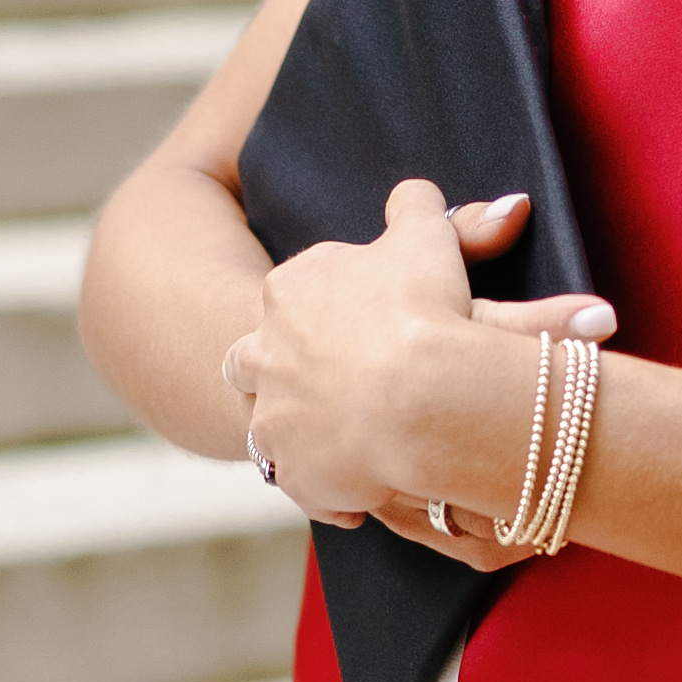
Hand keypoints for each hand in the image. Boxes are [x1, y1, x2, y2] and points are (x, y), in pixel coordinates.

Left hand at [225, 183, 615, 538]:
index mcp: (287, 290)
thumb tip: (417, 194)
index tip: (364, 322)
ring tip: (351, 437)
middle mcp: (262, 353)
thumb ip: (416, 207)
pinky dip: (332, 487)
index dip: (329, 307)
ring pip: (272, 425)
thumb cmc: (420, 311)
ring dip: (303, 430)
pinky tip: (370, 486)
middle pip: (256, 359)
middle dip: (289, 369)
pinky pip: (306, 483)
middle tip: (344, 382)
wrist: (418, 399)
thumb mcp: (426, 239)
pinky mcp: (294, 474)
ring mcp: (273, 419)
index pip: (293, 293)